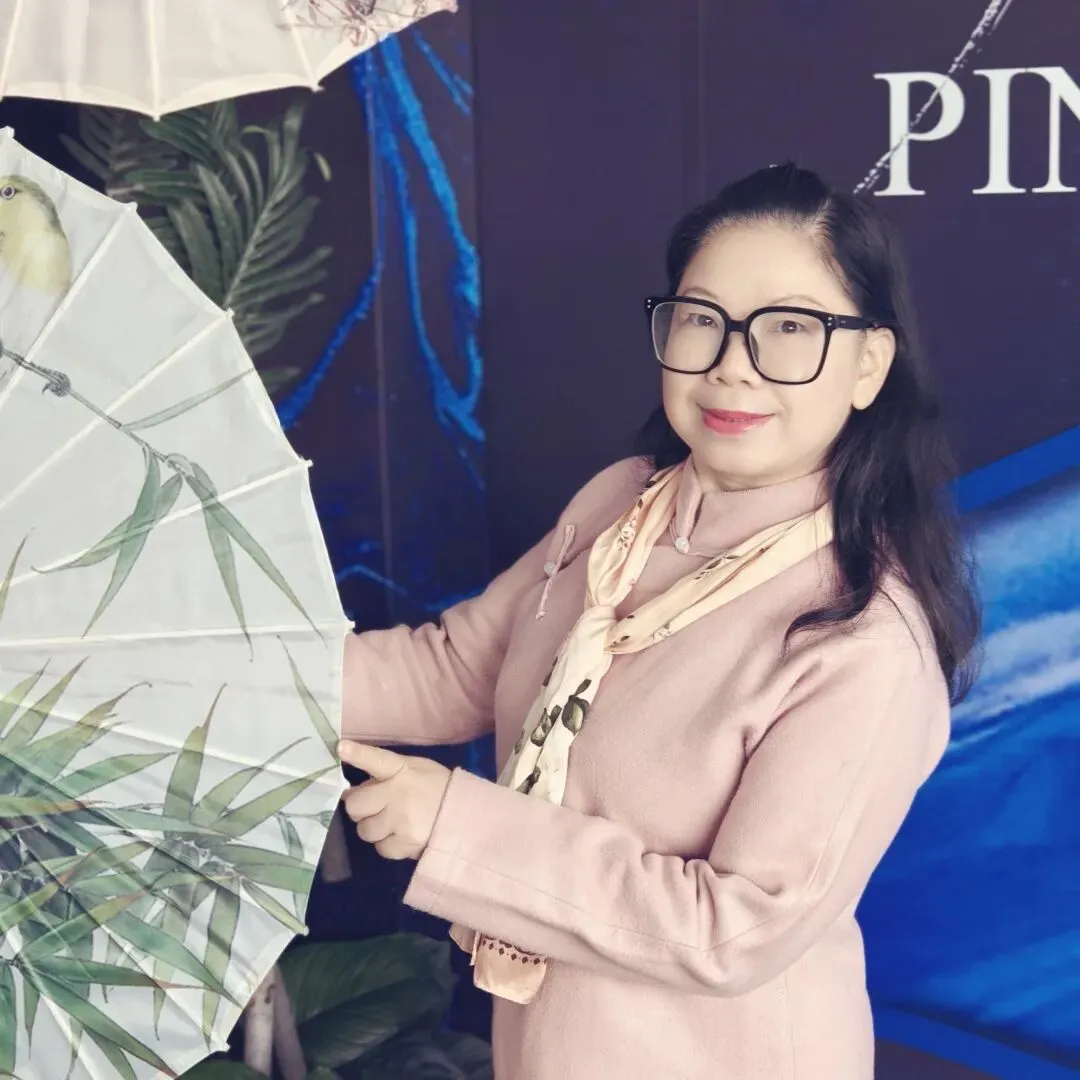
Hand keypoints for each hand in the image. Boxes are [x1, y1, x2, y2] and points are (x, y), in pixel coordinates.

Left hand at [337, 741, 451, 860]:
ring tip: (391, 823)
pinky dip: (387, 844)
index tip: (341, 748)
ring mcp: (400, 820)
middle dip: (359, 808)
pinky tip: (401, 836)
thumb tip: (355, 788)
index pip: (375, 759)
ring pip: (364, 830)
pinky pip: (380, 848)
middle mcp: (398, 794)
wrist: (466, 816)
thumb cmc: (437, 787)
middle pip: (355, 805)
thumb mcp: (417, 768)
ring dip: (373, 828)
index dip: (357, 753)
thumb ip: (388, 773)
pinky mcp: (405, 843)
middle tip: (373, 807)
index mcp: (402, 770)